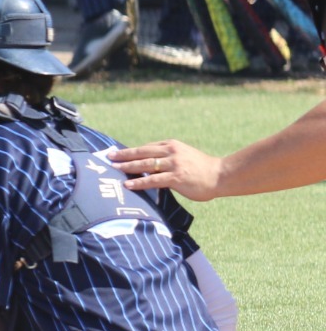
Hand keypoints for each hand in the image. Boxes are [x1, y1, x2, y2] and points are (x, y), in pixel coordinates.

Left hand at [106, 140, 223, 200]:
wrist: (221, 175)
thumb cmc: (201, 169)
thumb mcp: (182, 156)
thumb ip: (167, 158)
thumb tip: (147, 164)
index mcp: (171, 145)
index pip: (146, 147)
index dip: (131, 151)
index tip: (117, 153)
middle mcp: (171, 152)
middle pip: (142, 152)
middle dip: (124, 155)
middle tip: (109, 157)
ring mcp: (174, 164)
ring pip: (145, 164)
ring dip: (127, 167)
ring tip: (114, 169)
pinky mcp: (177, 177)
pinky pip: (153, 180)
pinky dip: (139, 182)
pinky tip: (128, 184)